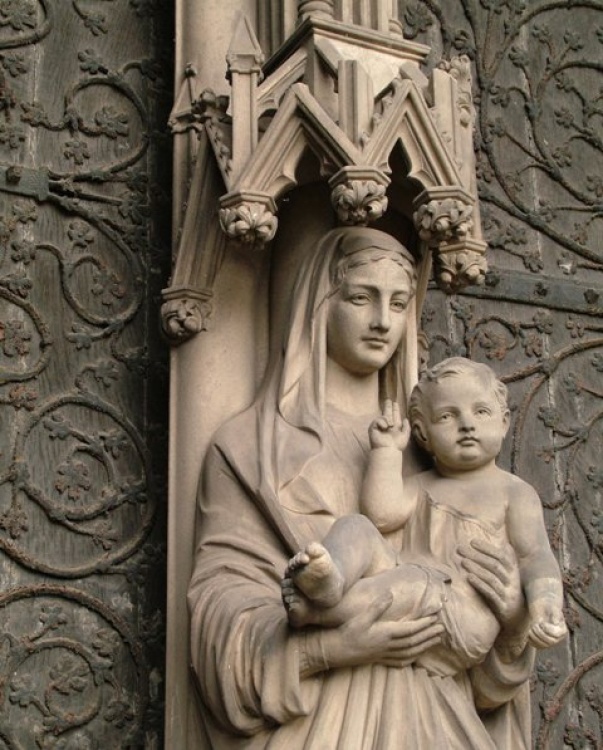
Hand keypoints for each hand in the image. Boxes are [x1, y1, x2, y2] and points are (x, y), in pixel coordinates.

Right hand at [321, 592, 444, 668]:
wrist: (337, 651)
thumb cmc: (348, 632)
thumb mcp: (361, 617)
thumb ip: (377, 606)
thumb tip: (390, 594)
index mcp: (385, 633)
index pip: (410, 629)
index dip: (423, 623)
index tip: (435, 617)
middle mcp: (388, 645)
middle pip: (414, 641)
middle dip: (429, 634)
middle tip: (443, 629)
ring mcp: (385, 654)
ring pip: (411, 652)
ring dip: (425, 646)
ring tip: (436, 640)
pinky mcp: (381, 659)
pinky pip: (401, 661)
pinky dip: (412, 658)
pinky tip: (416, 656)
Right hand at [369, 400, 409, 451]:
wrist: (387, 450)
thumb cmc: (396, 445)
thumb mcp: (405, 436)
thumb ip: (406, 427)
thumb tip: (405, 419)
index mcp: (395, 427)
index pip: (395, 415)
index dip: (395, 409)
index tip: (395, 403)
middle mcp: (387, 425)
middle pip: (388, 413)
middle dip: (388, 406)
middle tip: (388, 399)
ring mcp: (379, 426)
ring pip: (383, 416)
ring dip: (388, 419)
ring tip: (390, 426)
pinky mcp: (373, 427)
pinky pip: (378, 420)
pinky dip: (382, 423)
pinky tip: (385, 427)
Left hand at [459, 538, 525, 630]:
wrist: (520, 620)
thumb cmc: (511, 593)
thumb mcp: (513, 577)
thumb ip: (509, 561)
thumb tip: (506, 544)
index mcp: (514, 572)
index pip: (501, 556)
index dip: (487, 548)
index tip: (472, 541)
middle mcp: (513, 582)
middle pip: (494, 566)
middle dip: (476, 556)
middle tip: (460, 549)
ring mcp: (508, 595)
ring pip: (491, 578)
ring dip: (476, 568)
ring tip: (463, 561)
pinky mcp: (503, 607)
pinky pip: (491, 594)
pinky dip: (480, 584)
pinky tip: (469, 578)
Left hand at [528, 600, 566, 648]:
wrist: (543, 610)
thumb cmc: (548, 607)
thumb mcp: (552, 608)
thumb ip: (555, 613)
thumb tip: (555, 622)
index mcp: (563, 630)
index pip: (556, 634)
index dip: (547, 629)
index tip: (540, 622)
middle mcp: (558, 638)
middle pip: (550, 641)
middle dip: (540, 633)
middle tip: (533, 625)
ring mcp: (550, 642)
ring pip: (543, 645)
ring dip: (535, 637)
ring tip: (530, 629)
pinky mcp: (542, 644)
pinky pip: (537, 646)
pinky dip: (531, 641)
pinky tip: (528, 634)